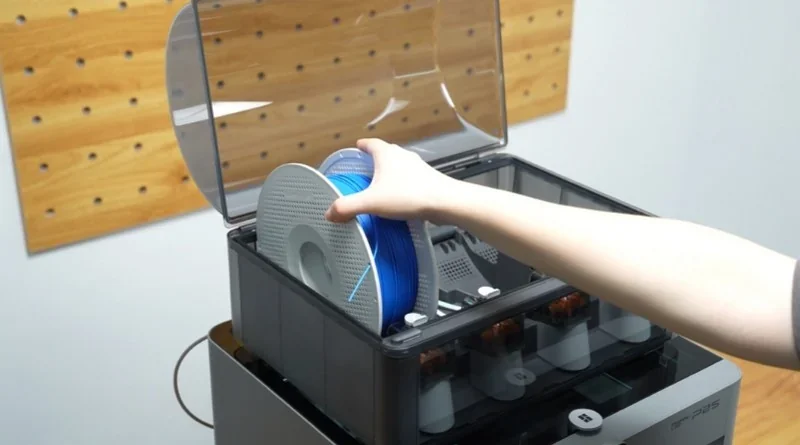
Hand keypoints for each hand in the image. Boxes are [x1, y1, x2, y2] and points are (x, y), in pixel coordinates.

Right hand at [325, 138, 457, 221]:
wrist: (444, 202)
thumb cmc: (409, 196)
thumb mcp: (371, 202)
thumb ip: (348, 206)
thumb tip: (330, 212)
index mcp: (386, 154)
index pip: (371, 143)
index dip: (362, 146)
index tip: (356, 148)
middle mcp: (402, 155)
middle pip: (385, 153)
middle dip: (374, 160)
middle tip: (364, 170)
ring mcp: (417, 166)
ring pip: (399, 165)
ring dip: (389, 173)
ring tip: (380, 186)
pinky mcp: (427, 179)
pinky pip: (409, 178)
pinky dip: (401, 184)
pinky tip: (398, 197)